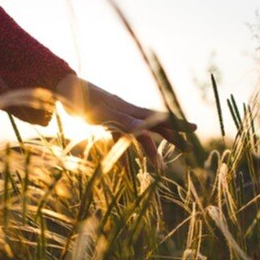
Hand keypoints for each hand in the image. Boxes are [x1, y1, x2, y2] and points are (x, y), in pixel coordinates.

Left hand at [56, 74, 196, 167]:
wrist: (64, 91)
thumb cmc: (85, 102)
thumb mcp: (105, 114)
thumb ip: (125, 123)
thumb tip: (145, 130)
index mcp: (132, 111)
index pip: (161, 118)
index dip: (178, 125)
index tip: (195, 130)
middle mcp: (129, 114)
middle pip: (155, 127)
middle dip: (171, 139)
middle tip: (186, 149)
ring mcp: (119, 118)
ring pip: (140, 136)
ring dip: (149, 151)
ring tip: (158, 167)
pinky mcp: (107, 123)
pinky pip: (121, 140)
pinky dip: (125, 153)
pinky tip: (126, 168)